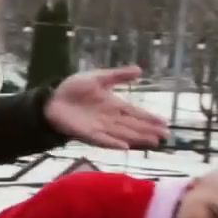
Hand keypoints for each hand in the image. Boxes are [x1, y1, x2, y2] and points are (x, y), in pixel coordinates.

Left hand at [44, 66, 168, 148]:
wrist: (51, 99)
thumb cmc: (73, 88)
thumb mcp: (98, 78)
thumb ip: (118, 75)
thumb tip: (140, 70)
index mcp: (113, 104)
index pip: (135, 112)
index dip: (149, 118)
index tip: (165, 123)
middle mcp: (110, 118)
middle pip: (133, 126)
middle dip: (149, 131)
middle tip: (166, 136)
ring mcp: (99, 127)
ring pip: (123, 134)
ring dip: (137, 138)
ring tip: (153, 143)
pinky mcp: (87, 134)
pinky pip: (103, 140)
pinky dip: (114, 143)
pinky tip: (126, 147)